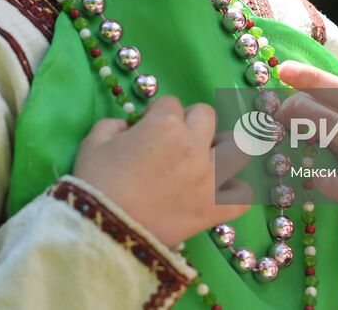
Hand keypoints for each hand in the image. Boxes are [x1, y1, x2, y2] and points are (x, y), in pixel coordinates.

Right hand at [72, 95, 253, 247]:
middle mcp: (194, 146)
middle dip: (190, 122)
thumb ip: (114, 124)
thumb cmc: (97, 185)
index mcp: (166, 125)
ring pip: (237, 148)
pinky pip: (244, 195)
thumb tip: (128, 127)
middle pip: (207, 115)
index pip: (170, 104)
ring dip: (223, 148)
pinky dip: (236, 193)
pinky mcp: (216, 208)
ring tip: (209, 158)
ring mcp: (211, 177)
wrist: (105, 233)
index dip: (156, 114)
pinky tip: (222, 192)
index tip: (146, 129)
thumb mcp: (94, 143)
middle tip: (175, 141)